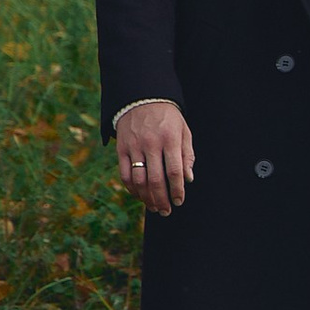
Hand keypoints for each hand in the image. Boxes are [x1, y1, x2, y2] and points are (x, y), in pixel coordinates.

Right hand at [114, 97, 195, 214]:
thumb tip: (188, 179)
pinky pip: (125, 174)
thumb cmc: (167, 117)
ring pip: (138, 180)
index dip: (177, 190)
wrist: (141, 98)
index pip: (174, 171)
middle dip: (162, 199)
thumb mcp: (183, 131)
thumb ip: (187, 155)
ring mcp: (134, 146)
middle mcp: (151, 143)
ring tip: (154, 207)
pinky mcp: (121, 148)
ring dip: (146, 198)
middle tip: (166, 211)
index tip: (179, 201)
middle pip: (155, 179)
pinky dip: (132, 189)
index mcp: (170, 139)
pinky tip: (139, 196)